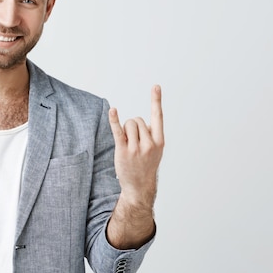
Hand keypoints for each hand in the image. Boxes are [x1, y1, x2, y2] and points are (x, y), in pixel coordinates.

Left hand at [108, 85, 163, 206]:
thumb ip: (151, 134)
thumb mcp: (155, 150)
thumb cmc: (146, 165)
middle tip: (134, 143)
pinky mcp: (123, 151)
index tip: (156, 86)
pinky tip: (112, 110)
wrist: (139, 186)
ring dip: (125, 130)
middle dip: (133, 126)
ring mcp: (136, 148)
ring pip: (129, 124)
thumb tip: (138, 121)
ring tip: (128, 145)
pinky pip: (118, 130)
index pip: (158, 116)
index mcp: (159, 141)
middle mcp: (149, 144)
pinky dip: (114, 119)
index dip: (156, 100)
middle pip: (137, 119)